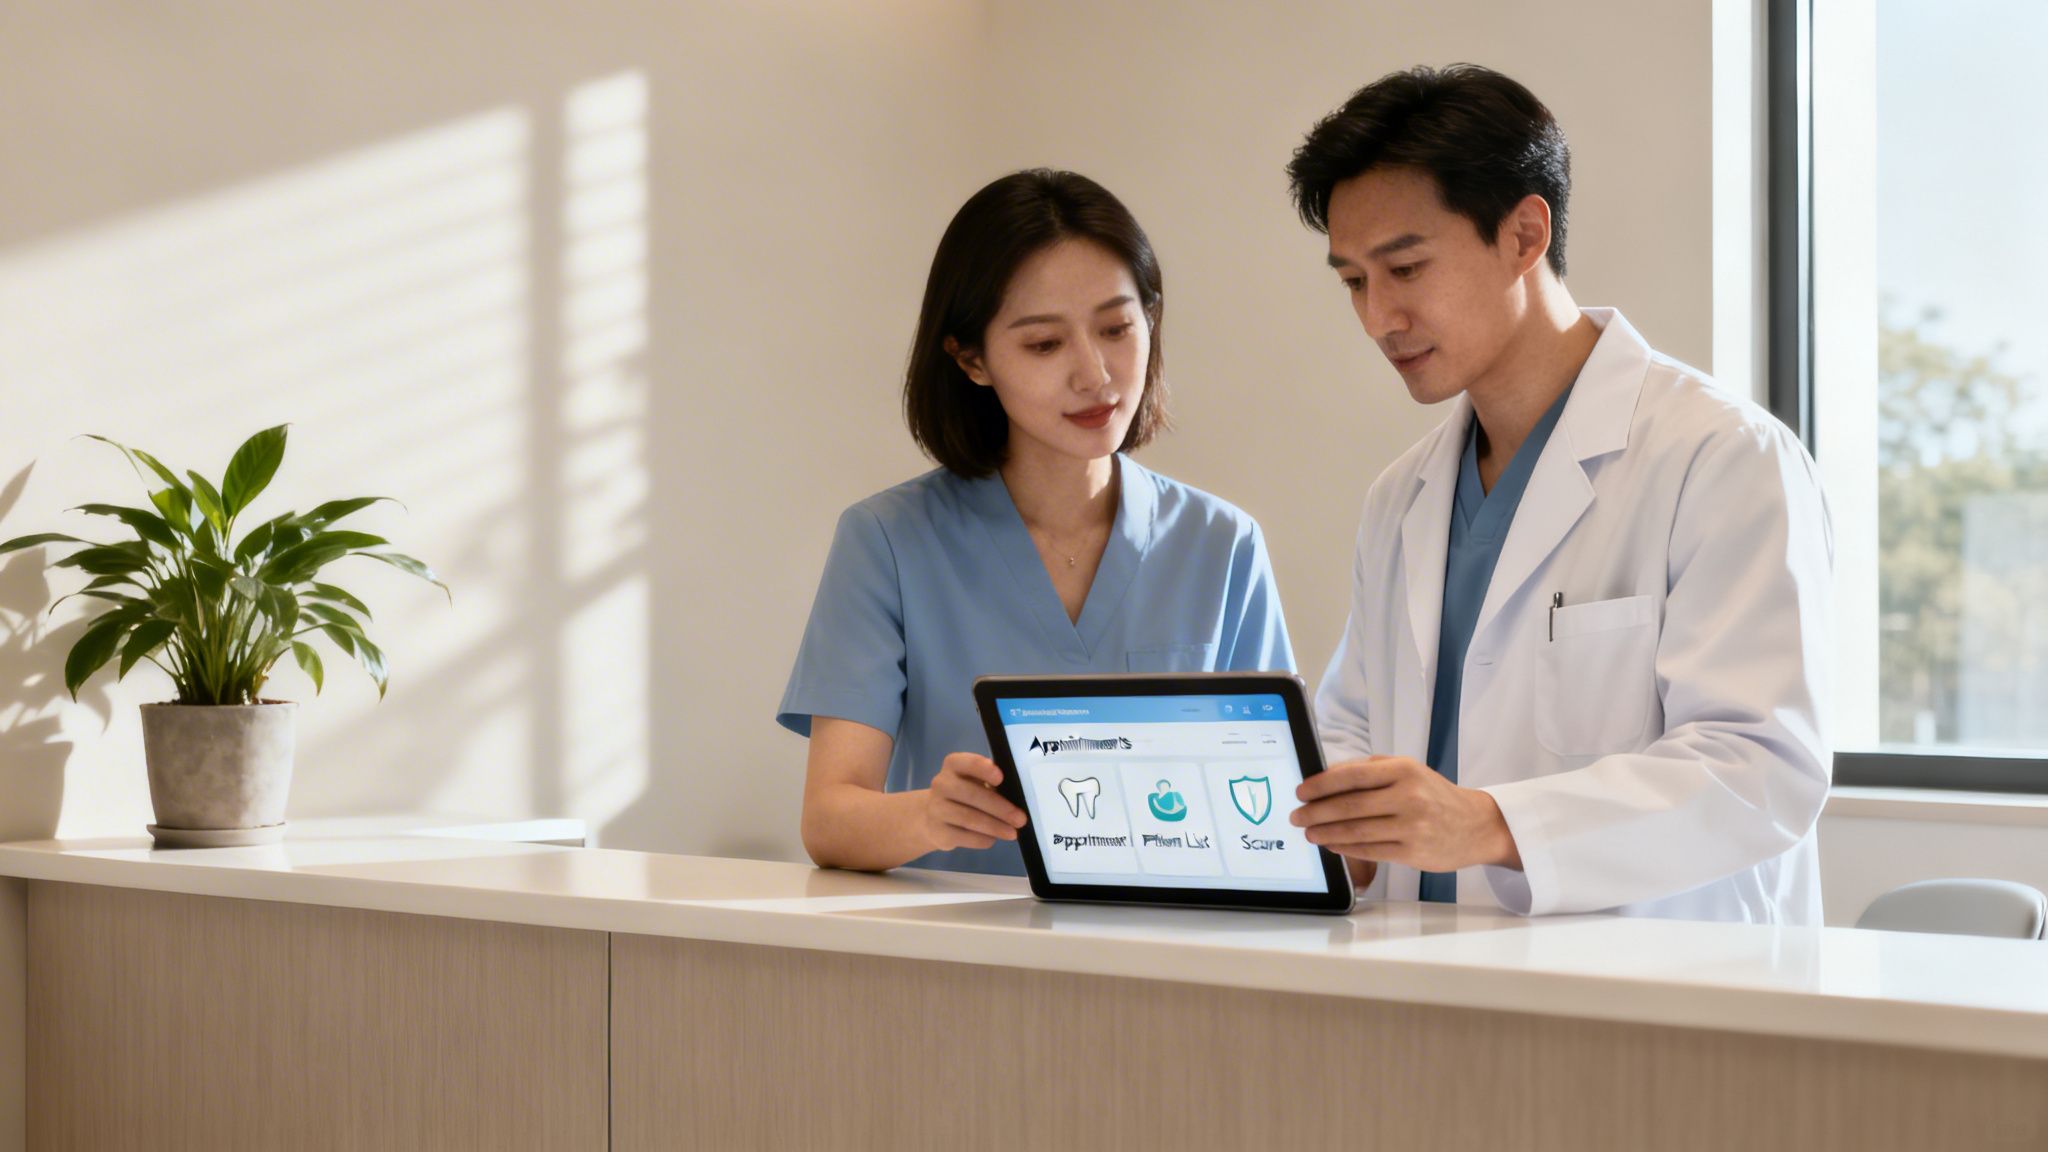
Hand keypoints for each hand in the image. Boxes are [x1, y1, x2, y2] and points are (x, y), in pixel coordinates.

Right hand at [921, 753, 1027, 852]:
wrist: (932, 817)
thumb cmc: (964, 795)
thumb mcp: (975, 782)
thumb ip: (991, 784)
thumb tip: (1015, 799)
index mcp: (953, 765)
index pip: (967, 763)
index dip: (983, 769)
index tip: (1000, 778)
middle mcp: (941, 784)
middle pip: (972, 795)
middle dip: (1000, 808)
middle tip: (1020, 819)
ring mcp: (936, 809)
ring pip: (969, 818)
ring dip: (995, 827)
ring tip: (1012, 833)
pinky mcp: (938, 832)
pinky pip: (964, 837)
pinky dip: (982, 839)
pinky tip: (992, 839)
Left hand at [1290, 756, 1520, 872]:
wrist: (1476, 825)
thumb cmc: (1435, 795)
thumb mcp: (1409, 771)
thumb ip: (1370, 769)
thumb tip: (1326, 777)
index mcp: (1404, 770)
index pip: (1352, 775)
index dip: (1321, 784)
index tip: (1301, 791)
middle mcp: (1408, 796)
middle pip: (1350, 805)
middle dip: (1316, 811)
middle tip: (1296, 815)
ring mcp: (1412, 826)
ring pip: (1356, 830)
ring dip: (1326, 833)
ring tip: (1308, 832)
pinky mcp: (1413, 852)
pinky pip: (1370, 850)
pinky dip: (1346, 848)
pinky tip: (1332, 844)